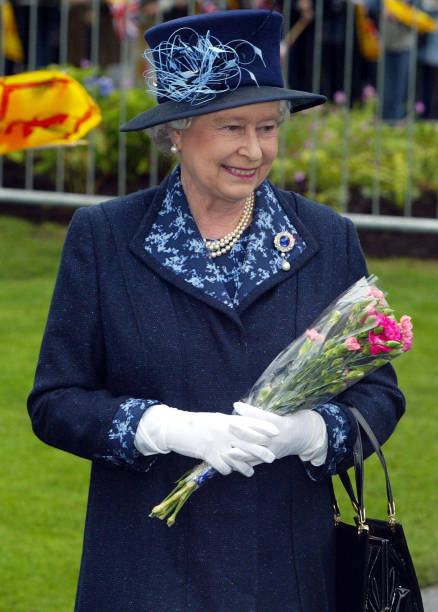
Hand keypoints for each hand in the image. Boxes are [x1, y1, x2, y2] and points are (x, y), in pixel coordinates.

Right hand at [135, 404, 278, 475]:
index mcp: (227, 420)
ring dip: (245, 467)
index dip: (263, 428)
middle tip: (272, 458)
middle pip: (247, 442)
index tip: (276, 432)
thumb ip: (229, 423)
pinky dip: (226, 470)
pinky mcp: (209, 454)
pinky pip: (223, 466)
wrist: (176, 428)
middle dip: (261, 451)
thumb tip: (243, 424)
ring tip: (250, 473)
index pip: (249, 423)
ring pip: (237, 457)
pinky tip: (227, 471)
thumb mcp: (215, 419)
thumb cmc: (196, 423)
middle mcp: (225, 431)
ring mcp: (217, 443)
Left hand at [233, 402, 327, 465]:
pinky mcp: (272, 457)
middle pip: (257, 436)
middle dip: (241, 431)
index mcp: (282, 424)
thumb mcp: (287, 412)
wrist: (308, 437)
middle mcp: (277, 438)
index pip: (263, 418)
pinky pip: (257, 461)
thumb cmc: (295, 419)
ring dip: (241, 452)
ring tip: (227, 450)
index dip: (249, 412)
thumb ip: (270, 410)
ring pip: (256, 452)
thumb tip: (253, 399)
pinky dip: (245, 461)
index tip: (236, 405)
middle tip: (228, 424)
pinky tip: (234, 459)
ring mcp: (274, 450)